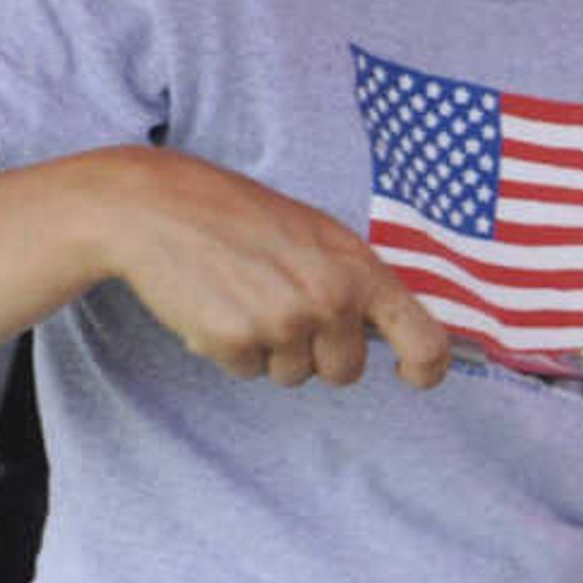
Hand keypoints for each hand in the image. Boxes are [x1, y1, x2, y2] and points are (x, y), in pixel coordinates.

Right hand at [98, 148, 451, 388]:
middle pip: (345, 371)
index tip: (414, 376)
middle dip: (317, 352)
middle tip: (282, 306)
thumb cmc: (243, 217)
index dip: (425, 369)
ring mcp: (282, 322)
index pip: (424, 340)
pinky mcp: (234, 341)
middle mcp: (331, 300)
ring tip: (245, 297)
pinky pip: (247, 371)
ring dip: (271, 350)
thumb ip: (360, 281)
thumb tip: (398, 331)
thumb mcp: (320, 236)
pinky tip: (216, 304)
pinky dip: (230, 348)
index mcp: (360, 270)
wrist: (158, 206)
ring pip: (292, 374)